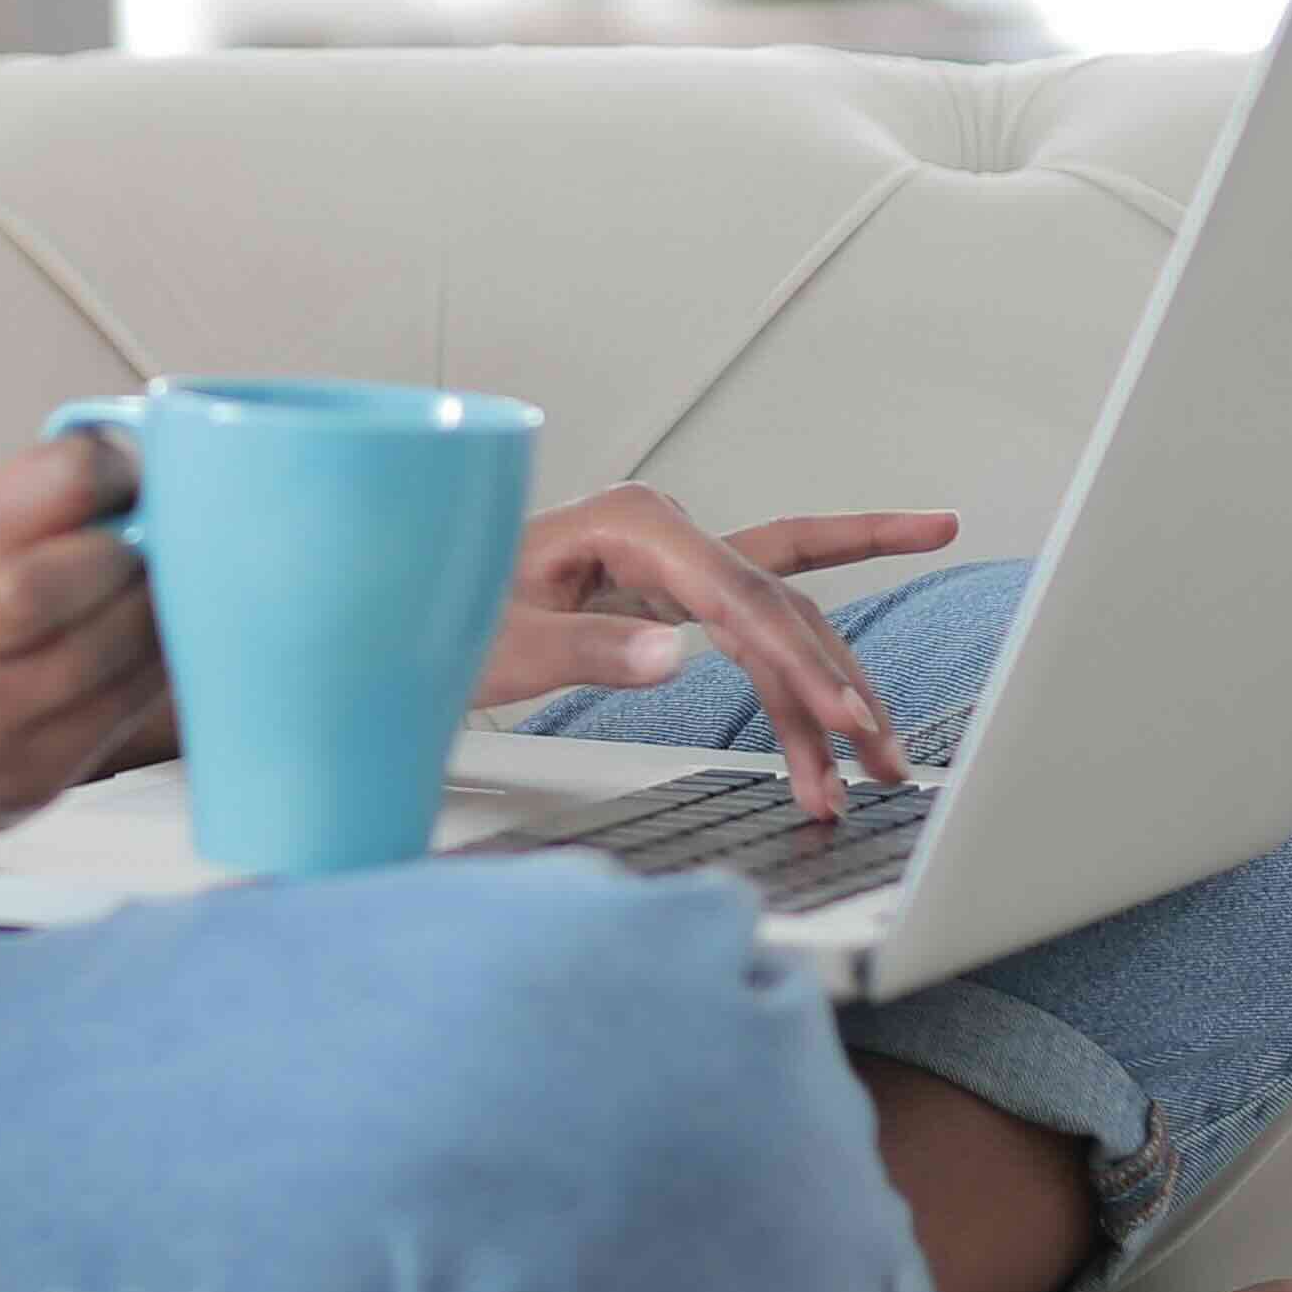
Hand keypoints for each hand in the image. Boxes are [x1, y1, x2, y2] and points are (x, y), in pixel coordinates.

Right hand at [0, 433, 171, 854]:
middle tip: (150, 546)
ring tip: (155, 591)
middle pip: (104, 564)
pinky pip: (137, 700)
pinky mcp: (49, 769)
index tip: (128, 484)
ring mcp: (12, 713)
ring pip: (136, 639)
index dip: (120, 472)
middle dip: (145, 545)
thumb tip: (136, 457)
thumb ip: (31, 493)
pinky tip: (151, 643)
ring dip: (166, 603)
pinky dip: (160, 660)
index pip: (71, 479)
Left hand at [482, 493, 964, 819]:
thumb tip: (670, 655)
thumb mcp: (507, 642)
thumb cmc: (447, 616)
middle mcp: (665, 529)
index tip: (841, 717)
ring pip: (779, 624)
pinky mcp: (677, 594)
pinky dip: (802, 667)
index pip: (738, 594)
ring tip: (875, 769)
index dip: (797, 660)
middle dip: (834, 685)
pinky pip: (761, 620)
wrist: (410, 609)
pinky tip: (871, 639)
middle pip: (776, 605)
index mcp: (631, 522)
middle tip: (881, 755)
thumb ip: (589, 647)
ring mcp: (675, 559)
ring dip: (826, 695)